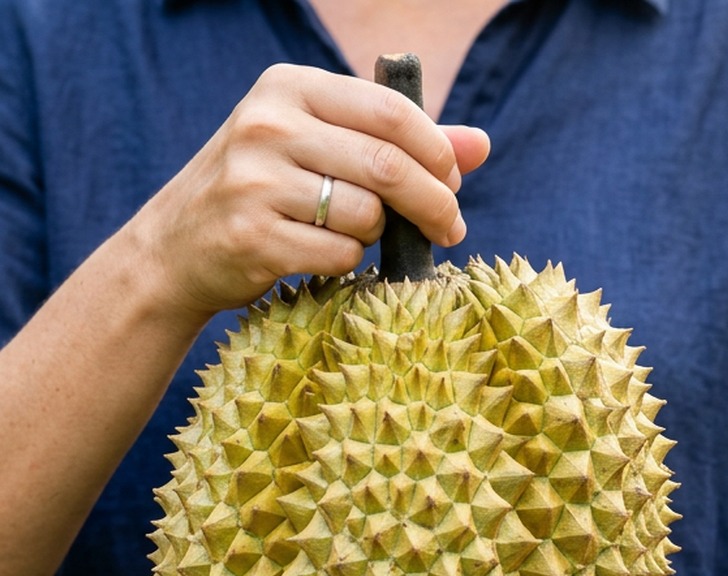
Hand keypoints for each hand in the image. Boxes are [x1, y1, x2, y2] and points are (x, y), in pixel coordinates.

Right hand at [132, 64, 489, 324]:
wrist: (176, 247)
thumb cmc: (261, 191)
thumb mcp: (319, 147)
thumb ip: (396, 142)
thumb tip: (480, 146)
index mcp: (289, 88)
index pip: (390, 111)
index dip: (437, 151)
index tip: (453, 182)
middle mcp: (269, 126)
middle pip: (388, 166)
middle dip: (434, 203)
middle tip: (449, 228)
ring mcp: (256, 182)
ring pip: (366, 215)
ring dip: (376, 235)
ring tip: (353, 235)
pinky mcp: (253, 237)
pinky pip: (339, 255)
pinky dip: (346, 263)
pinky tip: (321, 256)